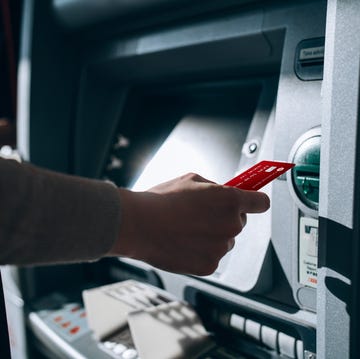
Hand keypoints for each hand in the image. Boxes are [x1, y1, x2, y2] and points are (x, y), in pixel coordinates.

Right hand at [109, 173, 269, 275]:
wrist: (139, 225)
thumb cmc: (162, 200)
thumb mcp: (191, 180)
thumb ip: (214, 187)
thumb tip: (224, 192)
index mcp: (230, 200)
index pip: (261, 203)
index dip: (256, 201)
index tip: (253, 202)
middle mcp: (231, 225)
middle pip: (240, 222)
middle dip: (226, 218)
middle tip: (205, 215)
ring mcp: (221, 247)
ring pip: (226, 240)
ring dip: (214, 236)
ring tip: (189, 230)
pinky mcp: (209, 266)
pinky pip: (213, 256)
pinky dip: (202, 252)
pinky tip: (184, 243)